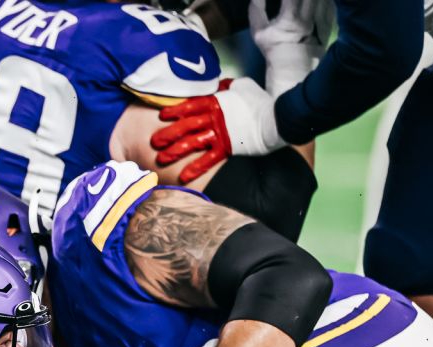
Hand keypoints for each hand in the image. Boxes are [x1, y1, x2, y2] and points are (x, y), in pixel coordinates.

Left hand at [152, 77, 283, 182]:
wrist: (278, 118)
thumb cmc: (261, 102)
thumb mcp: (243, 86)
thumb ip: (228, 85)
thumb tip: (220, 84)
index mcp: (216, 102)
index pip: (190, 105)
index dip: (175, 111)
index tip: (162, 116)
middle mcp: (214, 118)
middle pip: (185, 125)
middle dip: (168, 133)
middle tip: (154, 141)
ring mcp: (220, 134)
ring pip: (191, 142)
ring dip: (175, 151)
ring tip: (162, 158)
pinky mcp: (227, 148)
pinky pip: (208, 160)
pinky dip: (195, 168)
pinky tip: (183, 177)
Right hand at [249, 0, 333, 96]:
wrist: (291, 68)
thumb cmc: (272, 49)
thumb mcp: (258, 31)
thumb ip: (256, 10)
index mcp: (289, 19)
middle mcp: (307, 18)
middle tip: (292, 0)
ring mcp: (320, 20)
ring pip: (321, 0)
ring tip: (301, 2)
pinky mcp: (329, 23)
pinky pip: (328, 4)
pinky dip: (322, 1)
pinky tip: (311, 4)